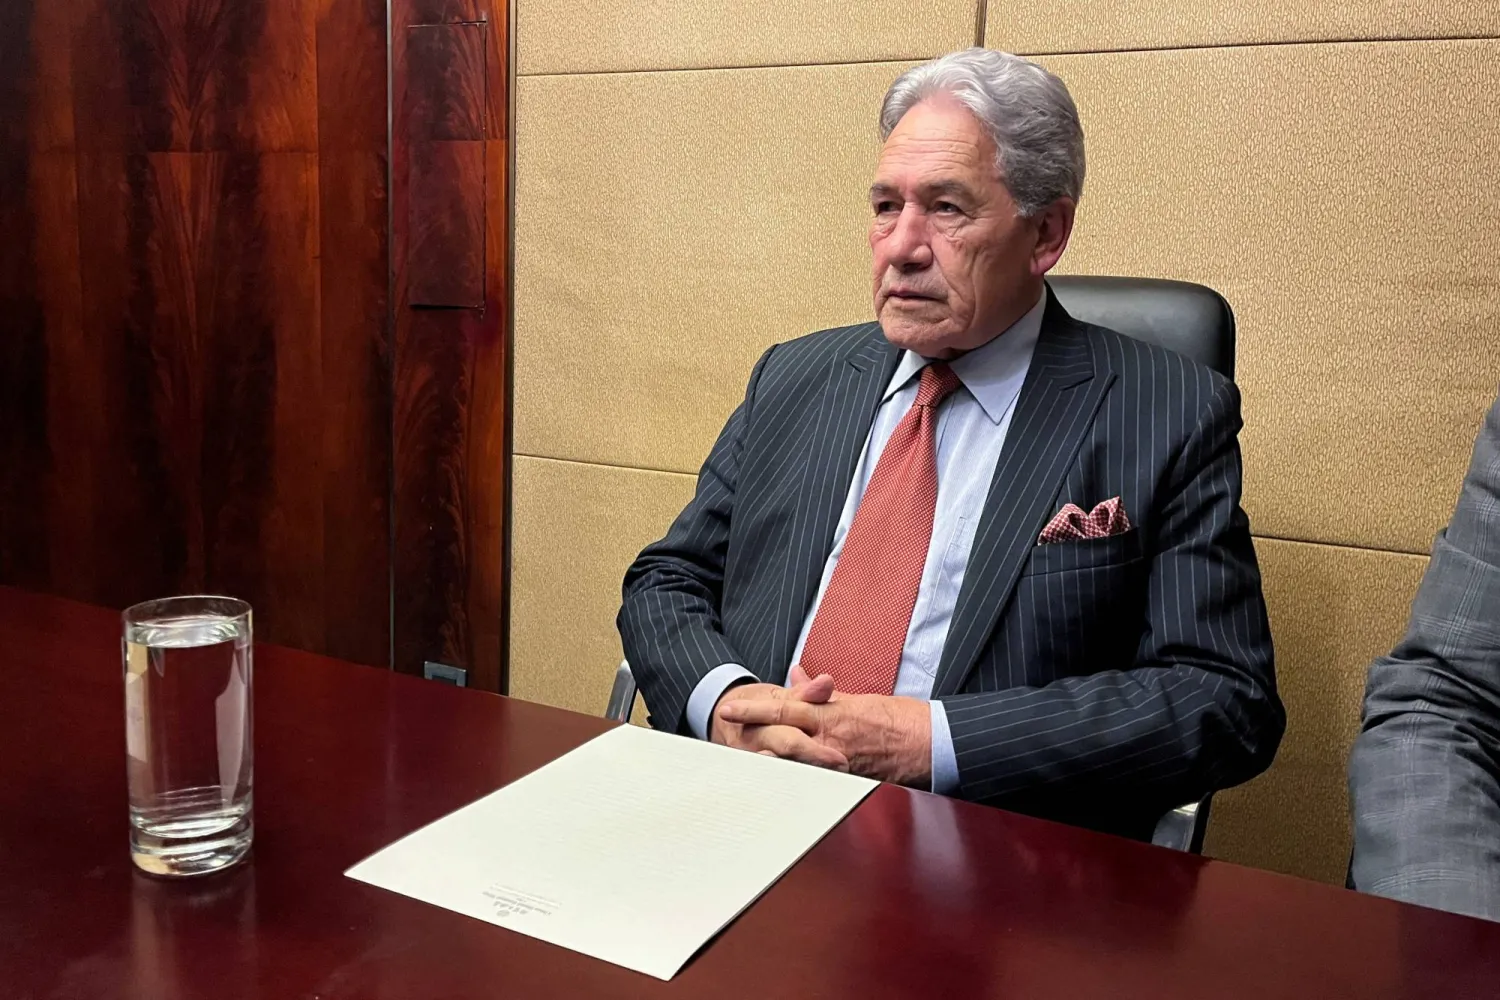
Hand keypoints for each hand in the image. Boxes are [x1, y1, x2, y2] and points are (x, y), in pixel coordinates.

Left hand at [716, 667, 931, 785]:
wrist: (932, 743)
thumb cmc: (898, 719)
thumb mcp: (856, 698)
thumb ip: (821, 692)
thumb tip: (797, 674)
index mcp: (832, 712)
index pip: (785, 706)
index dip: (754, 709)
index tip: (729, 709)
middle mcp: (831, 737)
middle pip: (781, 732)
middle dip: (750, 733)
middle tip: (722, 733)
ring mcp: (838, 761)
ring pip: (793, 761)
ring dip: (765, 760)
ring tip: (737, 761)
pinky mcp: (848, 781)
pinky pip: (814, 781)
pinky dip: (793, 780)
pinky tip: (774, 786)